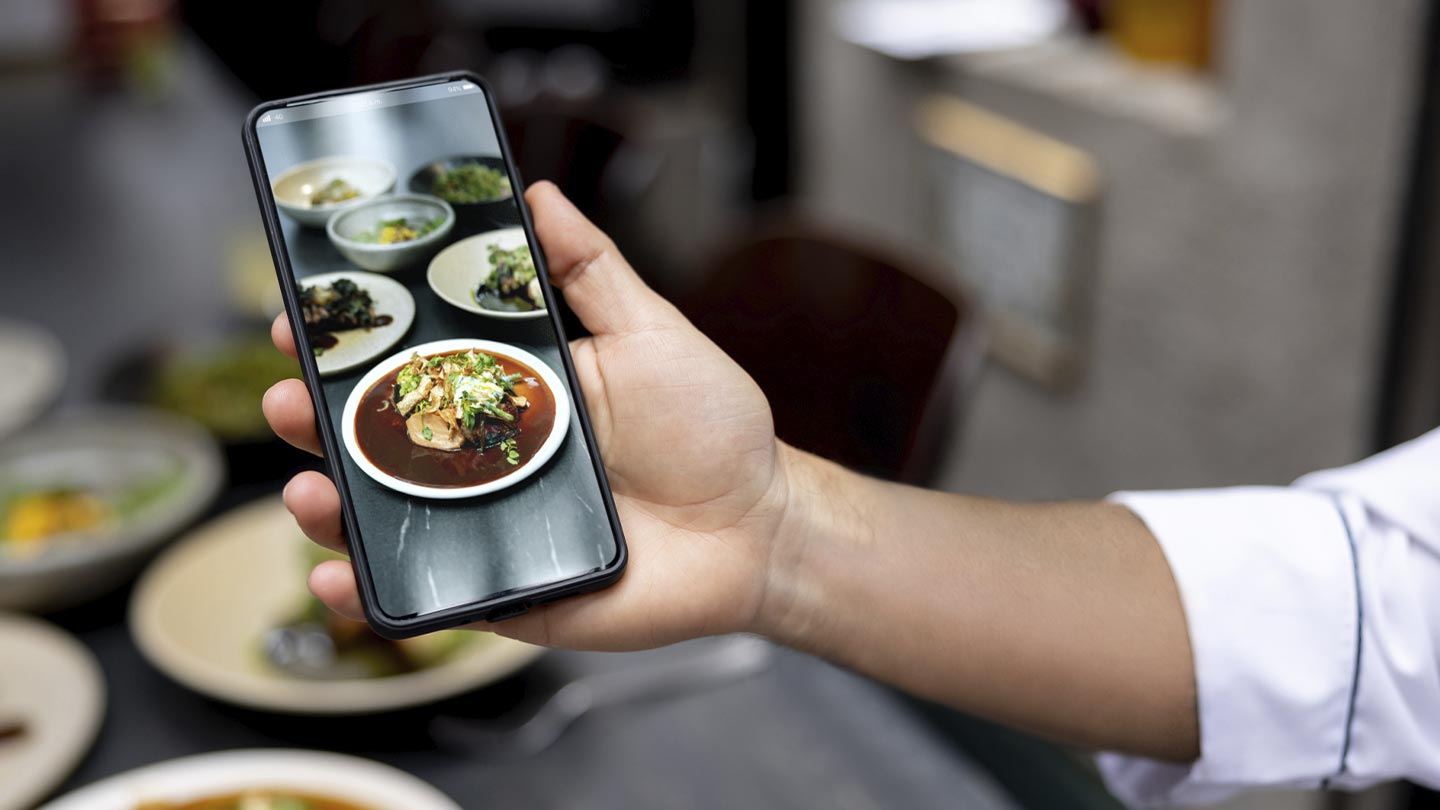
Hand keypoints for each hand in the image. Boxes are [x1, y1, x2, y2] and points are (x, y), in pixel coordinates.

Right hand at [264, 181, 793, 648]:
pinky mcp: (503, 592)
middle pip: (378, 439)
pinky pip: (424, 597)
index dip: (354, 341)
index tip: (303, 313)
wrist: (759, 528)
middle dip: (316, 418)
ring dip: (326, 503)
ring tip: (306, 488)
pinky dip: (370, 595)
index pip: (412, 361)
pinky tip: (337, 578)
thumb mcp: (652, 333)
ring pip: (385, 517)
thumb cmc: (711, 430)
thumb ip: (591, 270)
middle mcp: (486, 457)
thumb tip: (538, 196)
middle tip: (286, 397)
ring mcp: (488, 527)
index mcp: (511, 389)